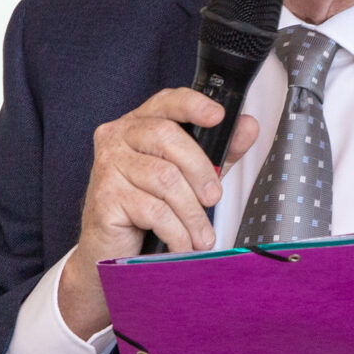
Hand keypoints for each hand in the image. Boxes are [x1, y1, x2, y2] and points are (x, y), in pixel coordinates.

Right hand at [56, 89, 258, 338]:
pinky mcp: (105, 197)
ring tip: (202, 236)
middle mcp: (117, 137)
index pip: (166, 102)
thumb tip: (248, 126)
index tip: (218, 116)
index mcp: (138, 124)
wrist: (110, 251)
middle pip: (166, 137)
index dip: (193, 105)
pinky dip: (176, 231)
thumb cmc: (147, 210)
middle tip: (215, 199)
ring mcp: (107, 165)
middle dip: (200, 170)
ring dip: (191, 212)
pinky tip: (182, 244)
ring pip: (164, 178)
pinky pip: (153, 209)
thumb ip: (218, 151)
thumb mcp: (189, 176)